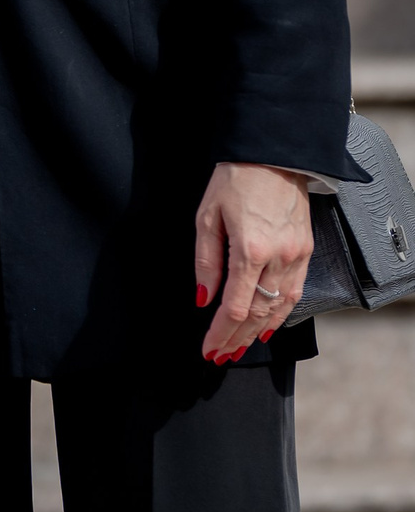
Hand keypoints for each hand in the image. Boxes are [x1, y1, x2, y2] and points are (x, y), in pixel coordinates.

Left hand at [195, 162, 312, 361]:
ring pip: (280, 306)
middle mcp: (277, 257)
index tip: (209, 350)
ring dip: (259, 331)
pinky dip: (281, 313)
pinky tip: (268, 325)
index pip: (235, 307)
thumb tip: (205, 298)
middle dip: (238, 339)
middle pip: (258, 313)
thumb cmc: (234, 180)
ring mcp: (296, 254)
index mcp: (249, 249)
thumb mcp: (207, 217)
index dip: (221, 333)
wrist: (274, 154)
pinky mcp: (306, 249)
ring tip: (241, 348)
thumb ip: (206, 262)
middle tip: (221, 357)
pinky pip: (295, 291)